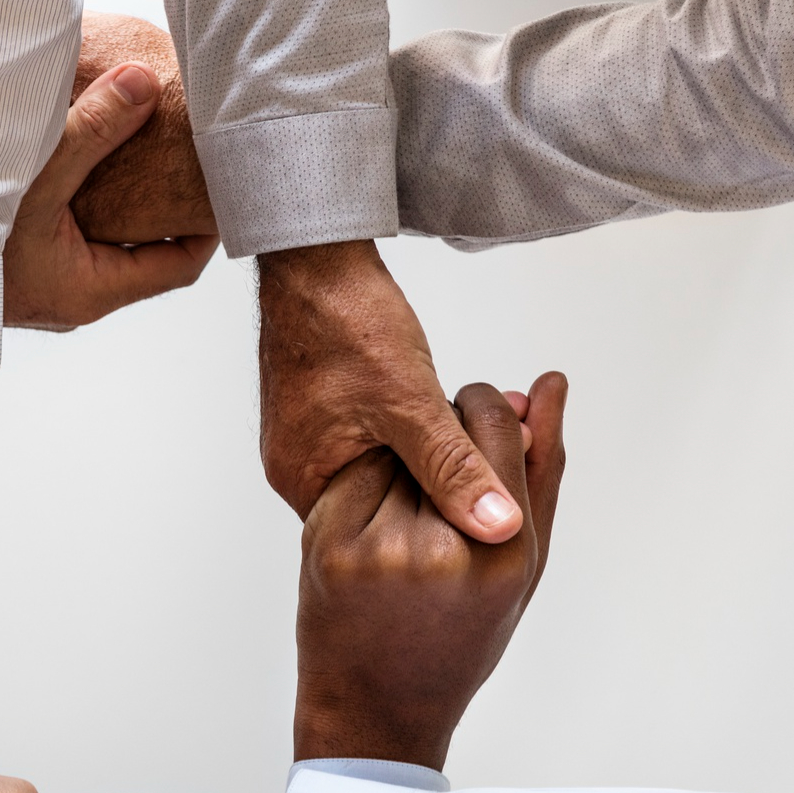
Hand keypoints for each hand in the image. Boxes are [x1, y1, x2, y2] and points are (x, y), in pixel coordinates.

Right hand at [2, 57, 217, 329]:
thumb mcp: (34, 185)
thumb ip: (91, 133)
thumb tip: (144, 84)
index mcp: (93, 290)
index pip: (179, 264)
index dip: (205, 224)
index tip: (214, 180)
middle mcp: (75, 295)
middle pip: (146, 253)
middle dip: (164, 207)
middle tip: (183, 159)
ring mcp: (46, 286)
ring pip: (105, 243)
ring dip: (121, 203)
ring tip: (138, 153)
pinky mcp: (21, 273)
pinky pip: (68, 238)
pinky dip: (83, 206)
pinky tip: (79, 166)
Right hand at [260, 240, 524, 542]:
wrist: (315, 260)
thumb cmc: (348, 319)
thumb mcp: (412, 401)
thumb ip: (454, 468)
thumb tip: (498, 527)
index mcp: (303, 480)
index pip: (377, 533)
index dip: (432, 520)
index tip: (478, 501)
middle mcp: (296, 467)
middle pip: (379, 503)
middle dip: (436, 482)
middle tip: (490, 460)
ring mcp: (303, 438)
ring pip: (381, 469)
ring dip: (426, 451)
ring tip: (469, 430)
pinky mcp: (317, 410)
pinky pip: (371, 440)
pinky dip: (408, 431)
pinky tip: (436, 412)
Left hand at [294, 372, 567, 765]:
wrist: (376, 706)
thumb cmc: (461, 634)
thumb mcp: (521, 566)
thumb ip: (541, 471)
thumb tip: (549, 382)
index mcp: (504, 553)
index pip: (494, 425)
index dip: (484, 407)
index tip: (477, 414)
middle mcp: (442, 550)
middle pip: (440, 432)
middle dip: (442, 432)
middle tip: (437, 470)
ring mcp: (378, 548)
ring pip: (394, 451)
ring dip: (403, 458)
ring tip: (407, 514)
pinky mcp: (325, 545)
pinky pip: (351, 477)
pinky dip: (363, 485)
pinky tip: (370, 525)